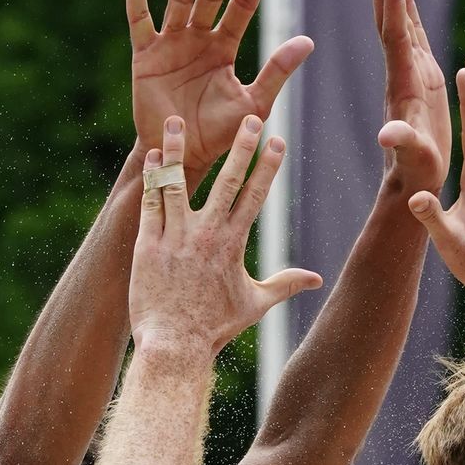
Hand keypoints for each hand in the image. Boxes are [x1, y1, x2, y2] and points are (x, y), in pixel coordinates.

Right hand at [127, 0, 311, 178]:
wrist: (181, 157)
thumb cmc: (219, 135)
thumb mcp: (254, 102)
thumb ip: (277, 71)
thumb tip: (308, 40)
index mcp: (225, 47)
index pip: (244, 3)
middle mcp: (199, 38)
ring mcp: (171, 43)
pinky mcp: (145, 55)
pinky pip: (139, 18)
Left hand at [129, 115, 321, 356]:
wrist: (174, 346)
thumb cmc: (214, 327)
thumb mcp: (254, 304)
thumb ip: (284, 284)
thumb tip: (316, 280)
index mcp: (233, 244)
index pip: (256, 195)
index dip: (268, 166)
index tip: (277, 140)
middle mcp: (207, 235)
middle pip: (226, 181)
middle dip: (240, 147)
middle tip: (250, 117)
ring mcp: (175, 237)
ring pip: (178, 183)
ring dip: (179, 150)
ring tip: (178, 122)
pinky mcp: (147, 244)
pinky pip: (150, 203)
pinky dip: (152, 178)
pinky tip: (154, 156)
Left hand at [371, 0, 450, 200]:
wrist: (412, 183)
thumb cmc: (416, 174)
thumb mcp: (411, 159)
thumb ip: (402, 144)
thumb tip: (387, 135)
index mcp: (403, 84)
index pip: (395, 35)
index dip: (392, 2)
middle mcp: (404, 74)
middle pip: (391, 23)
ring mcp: (411, 76)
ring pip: (400, 27)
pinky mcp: (420, 82)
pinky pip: (413, 41)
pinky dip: (409, 17)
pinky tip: (407, 3)